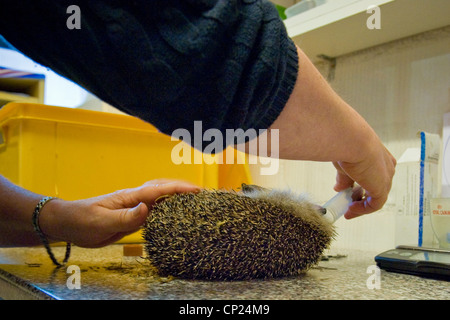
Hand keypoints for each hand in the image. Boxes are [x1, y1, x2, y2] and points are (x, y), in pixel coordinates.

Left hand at [39, 179, 199, 247]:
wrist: (69, 223)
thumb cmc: (82, 221)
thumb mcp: (102, 222)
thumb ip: (125, 217)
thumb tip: (147, 209)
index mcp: (129, 197)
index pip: (158, 190)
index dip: (178, 189)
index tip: (196, 190)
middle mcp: (135, 198)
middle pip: (163, 187)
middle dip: (183, 188)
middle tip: (202, 193)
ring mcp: (134, 205)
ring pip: (160, 196)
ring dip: (177, 195)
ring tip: (195, 200)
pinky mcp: (133, 215)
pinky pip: (155, 209)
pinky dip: (168, 207)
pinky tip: (175, 212)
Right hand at [333, 140, 395, 218]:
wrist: (350, 140)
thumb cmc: (346, 143)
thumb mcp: (344, 163)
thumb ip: (344, 178)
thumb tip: (339, 188)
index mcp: (379, 156)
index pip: (372, 175)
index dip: (360, 185)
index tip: (347, 192)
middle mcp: (386, 166)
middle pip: (375, 187)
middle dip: (360, 196)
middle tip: (347, 202)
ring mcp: (385, 178)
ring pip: (376, 197)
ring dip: (361, 205)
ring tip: (347, 210)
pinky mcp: (381, 188)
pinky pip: (374, 205)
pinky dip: (362, 209)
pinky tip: (350, 209)